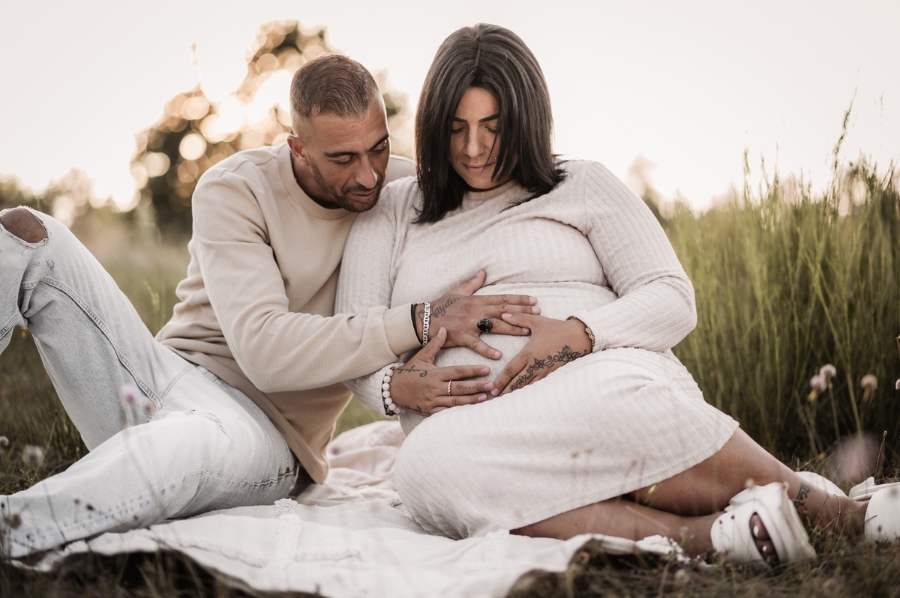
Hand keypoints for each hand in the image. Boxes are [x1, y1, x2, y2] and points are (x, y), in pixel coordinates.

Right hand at [391, 328, 495, 414]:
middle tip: (492, 385)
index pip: (457, 372)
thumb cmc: (409, 371)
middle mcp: (435, 388)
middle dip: (477, 386)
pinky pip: (447, 412)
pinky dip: (459, 411)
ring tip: (486, 398)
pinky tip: (471, 410)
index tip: (487, 369)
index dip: (473, 371)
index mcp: (435, 374)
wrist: (392, 389)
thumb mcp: (421, 356)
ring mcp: (433, 401)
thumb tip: (444, 328)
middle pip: (460, 387)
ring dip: (472, 400)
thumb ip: (435, 344)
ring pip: (456, 401)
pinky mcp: (430, 411)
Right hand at [415, 270, 540, 359]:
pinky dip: (487, 350)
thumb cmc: (441, 306)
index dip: (519, 299)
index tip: (534, 301)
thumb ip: (473, 283)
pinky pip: (476, 344)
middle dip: (522, 312)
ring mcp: (469, 324)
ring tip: (526, 331)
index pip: (502, 299)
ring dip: (512, 329)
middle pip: (503, 311)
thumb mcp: (458, 291)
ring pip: (494, 326)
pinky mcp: (461, 336)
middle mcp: (475, 310)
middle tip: (538, 314)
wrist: (424, 319)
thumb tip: (483, 272)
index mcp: (477, 300)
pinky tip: (499, 355)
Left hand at [493, 314, 591, 394]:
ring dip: (516, 393)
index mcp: (529, 353)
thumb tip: (504, 314)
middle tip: (494, 397)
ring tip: (505, 400)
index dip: (501, 380)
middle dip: (505, 390)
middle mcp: (535, 365)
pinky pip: (538, 385)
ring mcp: (544, 371)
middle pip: (517, 382)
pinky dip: (529, 390)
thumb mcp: (537, 321)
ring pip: (527, 386)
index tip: (492, 388)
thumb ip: (519, 318)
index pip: (511, 370)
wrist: (580, 337)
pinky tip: (524, 395)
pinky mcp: (552, 374)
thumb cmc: (557, 328)